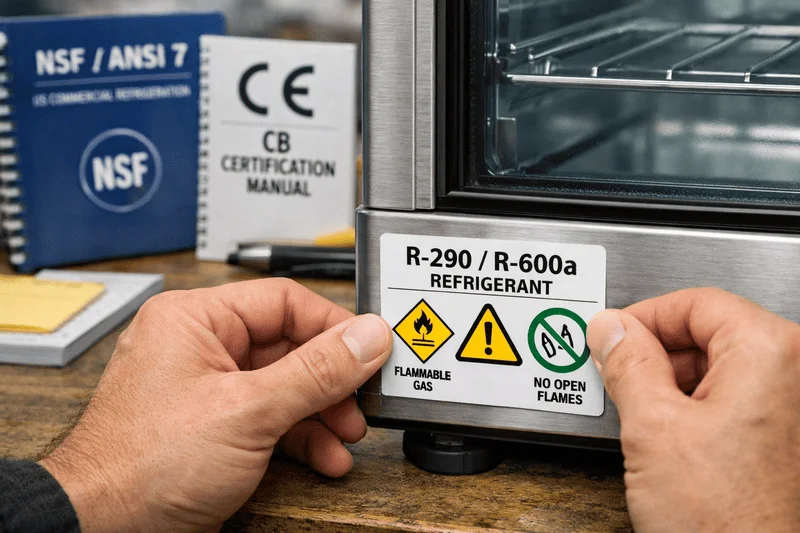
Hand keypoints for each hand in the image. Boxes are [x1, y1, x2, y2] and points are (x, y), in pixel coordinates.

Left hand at [39, 279, 391, 532]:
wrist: (102, 531)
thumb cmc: (142, 465)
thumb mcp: (248, 411)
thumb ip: (316, 372)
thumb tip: (367, 336)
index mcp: (196, 320)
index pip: (283, 302)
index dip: (333, 325)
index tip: (371, 347)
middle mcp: (201, 348)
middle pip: (290, 347)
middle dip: (331, 381)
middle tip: (363, 399)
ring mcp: (209, 390)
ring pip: (285, 387)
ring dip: (322, 413)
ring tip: (347, 434)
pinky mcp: (215, 427)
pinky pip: (271, 418)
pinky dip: (301, 437)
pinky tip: (325, 456)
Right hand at [587, 288, 799, 532]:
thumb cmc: (726, 522)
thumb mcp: (653, 427)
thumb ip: (627, 362)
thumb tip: (610, 329)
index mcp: (771, 352)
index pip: (695, 302)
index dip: (642, 317)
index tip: (611, 337)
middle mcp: (797, 373)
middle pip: (710, 331)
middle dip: (656, 354)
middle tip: (618, 377)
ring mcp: (794, 407)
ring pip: (721, 367)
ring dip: (673, 383)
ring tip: (643, 417)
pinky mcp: (787, 438)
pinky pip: (737, 399)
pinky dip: (698, 408)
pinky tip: (671, 437)